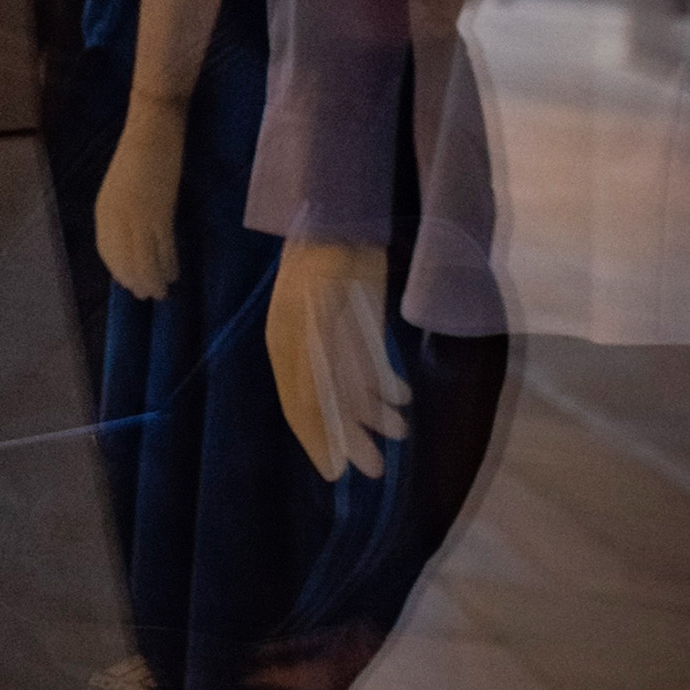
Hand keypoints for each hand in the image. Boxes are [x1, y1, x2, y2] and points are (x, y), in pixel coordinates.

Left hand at [94, 86, 185, 300]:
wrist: (153, 125)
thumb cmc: (140, 150)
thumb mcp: (124, 185)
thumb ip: (124, 209)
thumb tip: (134, 235)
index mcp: (105, 208)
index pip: (108, 250)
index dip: (119, 270)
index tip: (130, 284)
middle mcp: (117, 216)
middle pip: (125, 259)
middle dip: (136, 280)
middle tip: (149, 295)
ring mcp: (137, 215)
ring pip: (145, 258)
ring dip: (154, 278)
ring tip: (163, 292)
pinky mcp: (159, 211)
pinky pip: (163, 246)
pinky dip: (168, 263)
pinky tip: (174, 273)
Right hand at [267, 240, 408, 483]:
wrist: (341, 219)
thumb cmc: (327, 264)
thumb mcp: (319, 313)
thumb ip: (319, 360)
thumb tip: (319, 407)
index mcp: (288, 347)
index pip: (300, 405)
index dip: (318, 440)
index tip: (335, 471)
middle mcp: (307, 351)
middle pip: (328, 404)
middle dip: (351, 437)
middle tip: (377, 468)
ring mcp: (332, 340)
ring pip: (351, 389)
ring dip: (375, 413)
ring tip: (401, 431)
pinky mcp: (356, 328)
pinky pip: (366, 368)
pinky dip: (384, 386)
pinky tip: (401, 399)